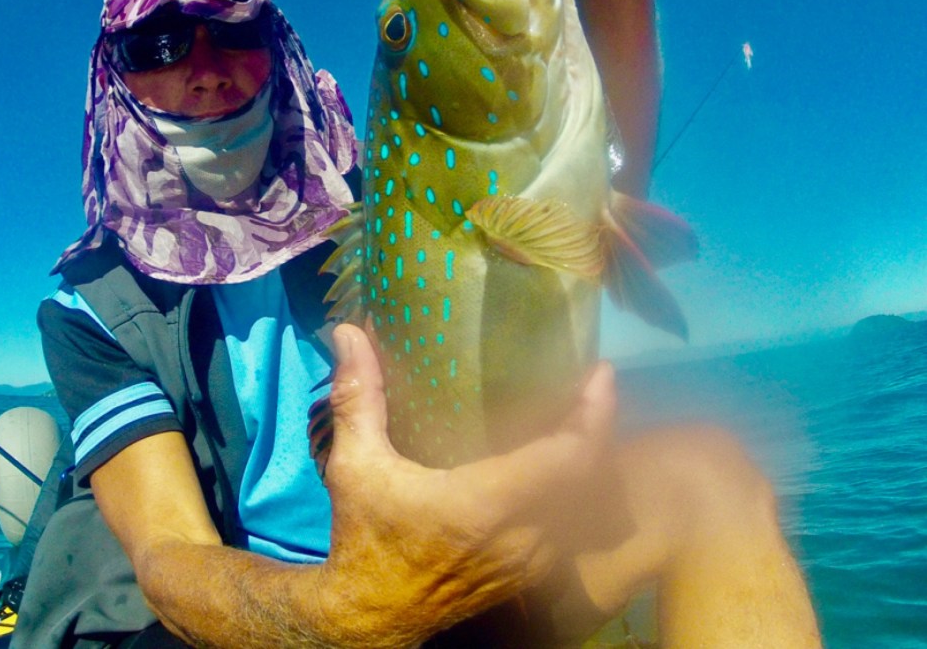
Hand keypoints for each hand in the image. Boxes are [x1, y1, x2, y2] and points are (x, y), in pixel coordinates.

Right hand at [314, 323, 616, 643]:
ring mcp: (532, 561)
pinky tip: (553, 465)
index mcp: (488, 503)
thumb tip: (348, 331)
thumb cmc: (365, 538)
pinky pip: (570, 526)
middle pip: (591, 477)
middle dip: (597, 428)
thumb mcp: (355, 465)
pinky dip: (573, 491)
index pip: (569, 459)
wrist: (371, 616)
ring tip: (577, 418)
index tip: (599, 374)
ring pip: (585, 506)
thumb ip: (358, 397)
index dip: (594, 415)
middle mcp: (523, 535)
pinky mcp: (529, 576)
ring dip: (588, 461)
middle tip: (588, 386)